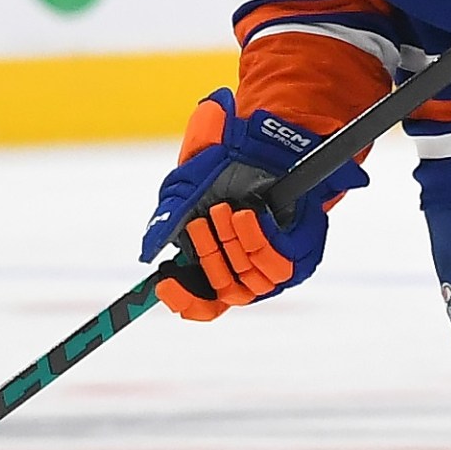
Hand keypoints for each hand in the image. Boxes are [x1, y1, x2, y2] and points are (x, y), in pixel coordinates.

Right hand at [140, 90, 367, 320]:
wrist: (262, 143)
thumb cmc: (225, 170)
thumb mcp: (187, 194)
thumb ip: (169, 223)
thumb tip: (148, 252)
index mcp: (222, 268)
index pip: (205, 306)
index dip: (185, 301)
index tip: (164, 285)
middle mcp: (251, 274)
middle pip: (227, 293)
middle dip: (209, 257)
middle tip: (199, 224)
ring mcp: (278, 265)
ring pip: (253, 278)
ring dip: (233, 244)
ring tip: (224, 211)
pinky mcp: (302, 252)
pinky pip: (278, 261)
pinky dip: (257, 238)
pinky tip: (246, 215)